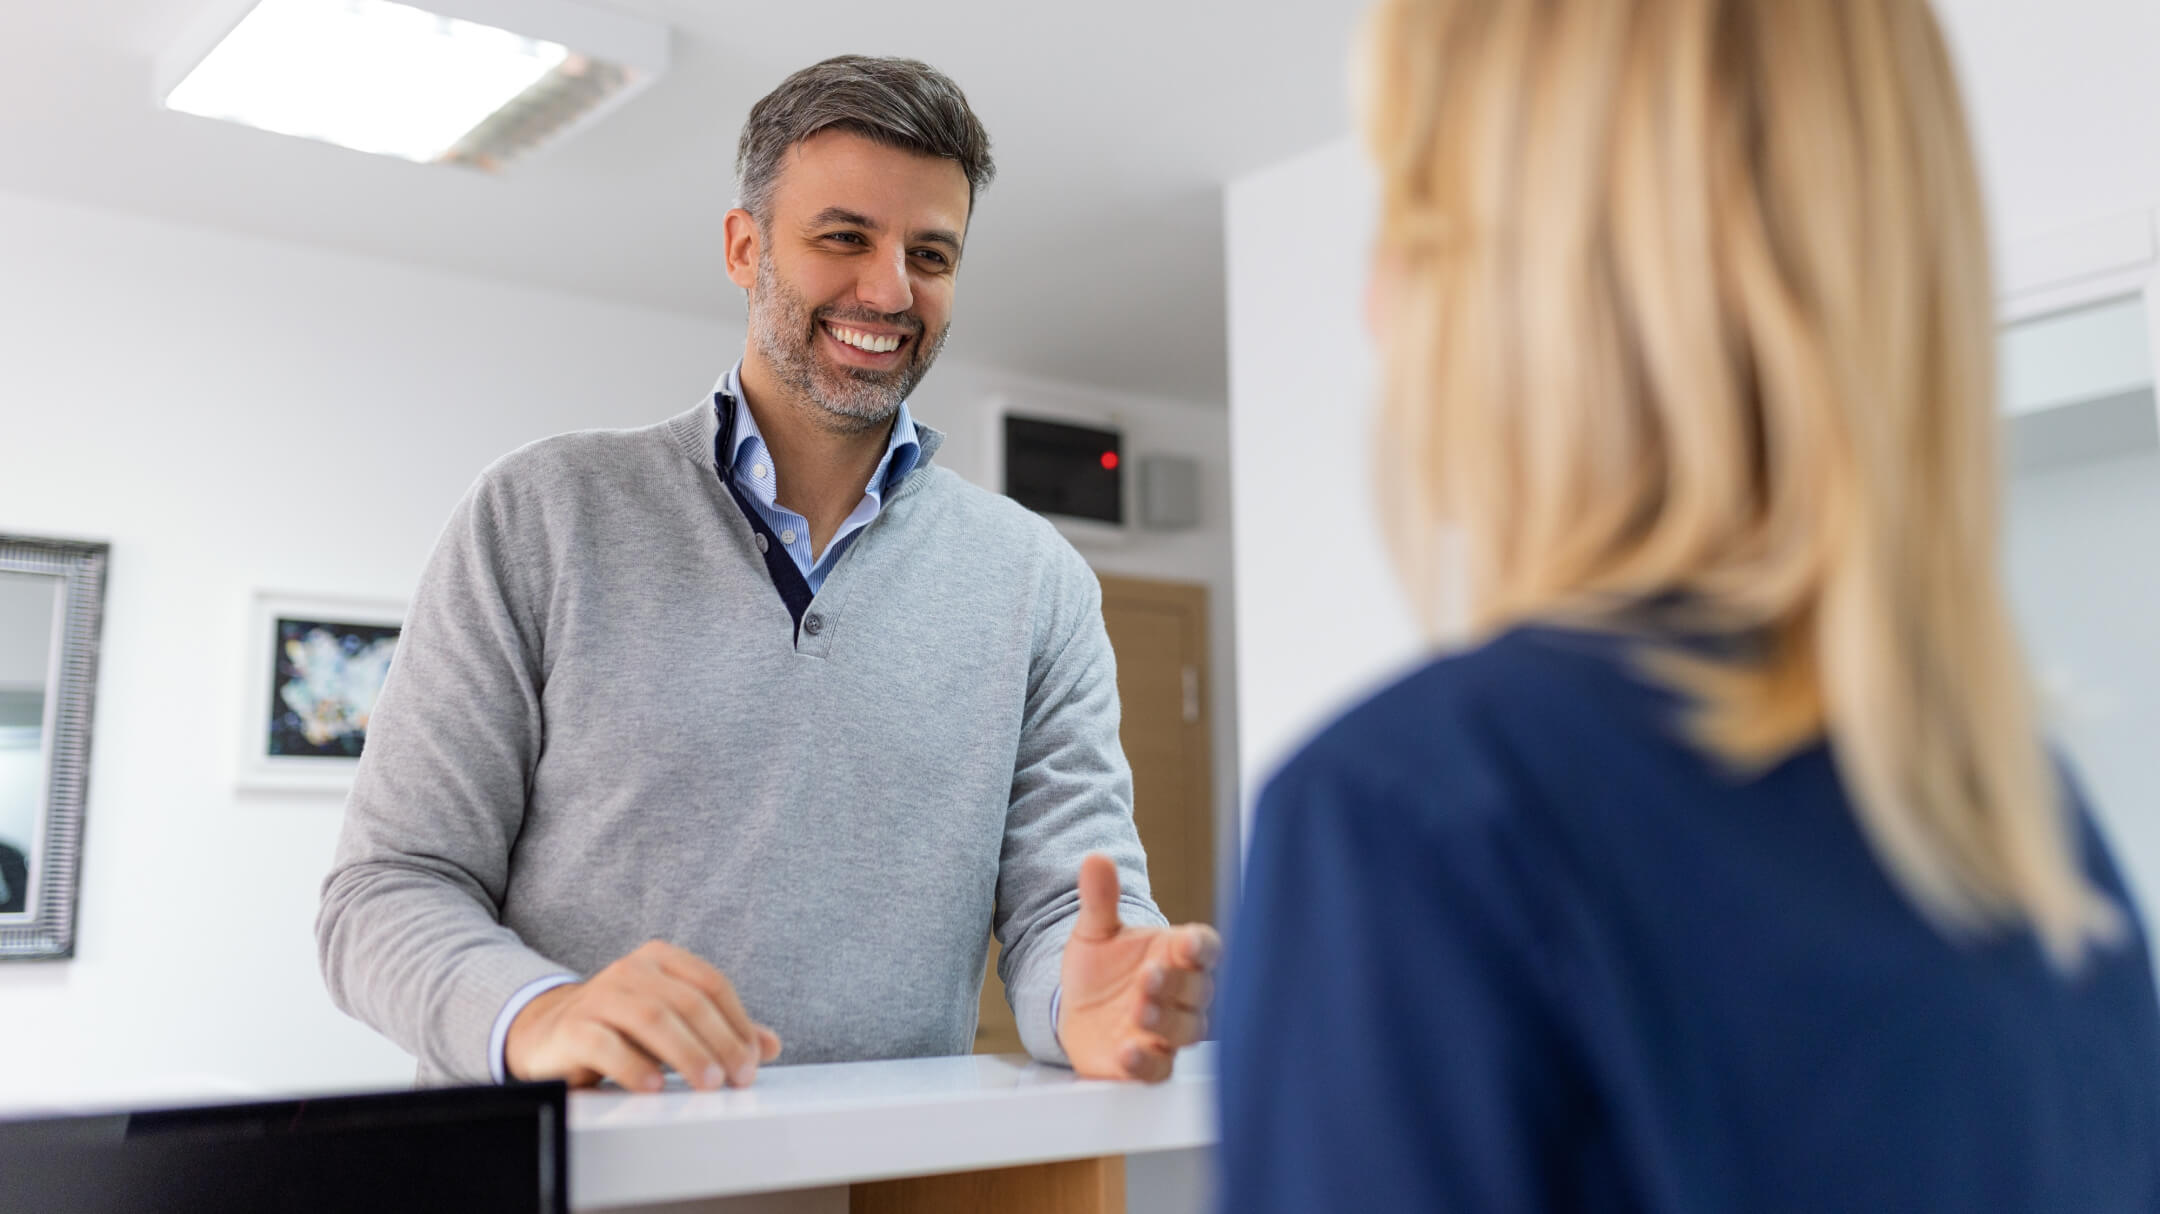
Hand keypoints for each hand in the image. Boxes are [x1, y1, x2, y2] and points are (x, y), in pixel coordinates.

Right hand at [505, 940, 782, 1091]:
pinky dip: (634, 1066)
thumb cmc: (621, 1028)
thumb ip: (720, 1030)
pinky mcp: (572, 1027)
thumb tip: (770, 1046)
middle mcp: (630, 970)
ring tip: (708, 1084)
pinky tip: (655, 1087)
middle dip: (719, 1042)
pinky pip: (606, 1044)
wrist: (547, 1034)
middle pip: (687, 1002)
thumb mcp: (673, 1023)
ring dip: (686, 1054)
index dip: (737, 1023)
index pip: (711, 984)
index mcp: (660, 960)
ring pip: (651, 1019)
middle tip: (738, 1078)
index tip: (754, 1060)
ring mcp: (599, 996)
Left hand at [1056, 853, 1221, 1082]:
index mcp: (1178, 955)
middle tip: (1149, 976)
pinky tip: (1129, 1052)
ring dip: (1165, 1020)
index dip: (1200, 947)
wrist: (1077, 1010)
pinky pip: (1159, 1069)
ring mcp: (1166, 1032)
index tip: (1188, 944)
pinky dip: (1147, 1063)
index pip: (1204, 948)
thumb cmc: (1101, 968)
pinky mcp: (1147, 1064)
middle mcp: (1182, 995)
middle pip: (1198, 992)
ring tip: (1140, 1009)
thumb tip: (1095, 858)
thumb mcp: (1095, 930)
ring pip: (1185, 1030)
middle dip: (1176, 985)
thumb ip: (1100, 898)